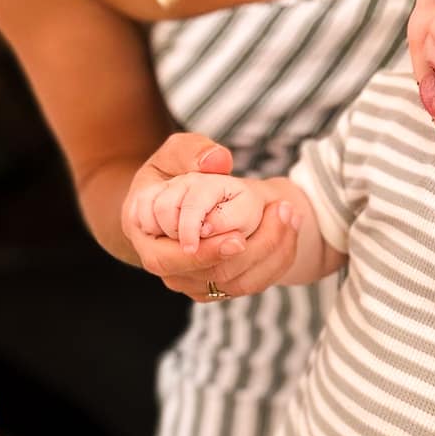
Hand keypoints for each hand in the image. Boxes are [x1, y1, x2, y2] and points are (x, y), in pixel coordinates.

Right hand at [120, 132, 297, 299]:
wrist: (182, 199)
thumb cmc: (173, 172)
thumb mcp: (173, 153)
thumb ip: (190, 151)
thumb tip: (216, 161)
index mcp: (144, 234)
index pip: (168, 259)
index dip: (205, 253)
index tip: (238, 238)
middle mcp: (164, 264)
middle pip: (209, 275)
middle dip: (250, 252)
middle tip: (279, 217)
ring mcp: (189, 280)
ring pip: (235, 284)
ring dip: (271, 251)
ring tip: (291, 214)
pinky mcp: (216, 284)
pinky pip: (250, 283)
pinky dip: (276, 258)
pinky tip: (290, 226)